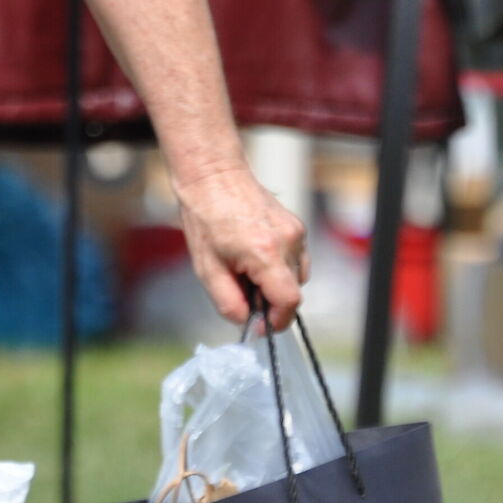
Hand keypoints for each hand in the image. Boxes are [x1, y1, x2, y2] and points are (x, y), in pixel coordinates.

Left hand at [176, 166, 307, 330]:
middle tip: (244, 290)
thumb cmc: (206, 218)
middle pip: (293, 291)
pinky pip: (296, 260)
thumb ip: (228, 302)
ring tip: (248, 270)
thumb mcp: (207, 270)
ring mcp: (296, 232)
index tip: (259, 325)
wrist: (214, 177)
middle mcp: (288, 242)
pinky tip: (257, 256)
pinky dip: (280, 268)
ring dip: (276, 284)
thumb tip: (246, 321)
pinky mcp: (297, 226)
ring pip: (297, 277)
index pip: (289, 301)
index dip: (276, 321)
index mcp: (266, 253)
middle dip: (271, 301)